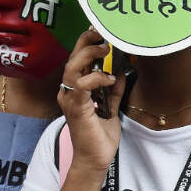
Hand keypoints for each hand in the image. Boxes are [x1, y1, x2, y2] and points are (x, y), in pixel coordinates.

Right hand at [57, 28, 126, 174]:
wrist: (95, 158)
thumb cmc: (100, 135)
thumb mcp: (111, 108)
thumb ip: (113, 91)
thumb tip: (120, 73)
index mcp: (77, 90)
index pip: (78, 61)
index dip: (86, 45)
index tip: (100, 32)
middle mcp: (69, 92)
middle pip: (72, 60)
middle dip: (86, 43)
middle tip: (102, 34)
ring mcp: (71, 100)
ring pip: (72, 68)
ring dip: (89, 55)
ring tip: (105, 49)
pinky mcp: (77, 108)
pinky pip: (81, 86)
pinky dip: (95, 78)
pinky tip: (108, 78)